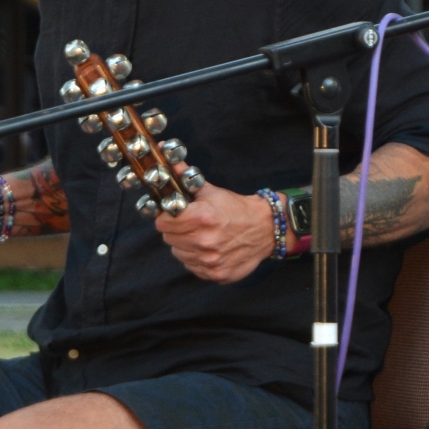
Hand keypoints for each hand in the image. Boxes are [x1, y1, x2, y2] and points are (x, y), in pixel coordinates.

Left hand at [154, 183, 273, 282]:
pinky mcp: (216, 274)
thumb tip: (165, 154)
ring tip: (201, 236)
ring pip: (179, 254)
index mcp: (201, 217)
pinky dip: (197, 259)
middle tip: (190, 225)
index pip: (163, 223)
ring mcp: (210, 260)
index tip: (172, 215)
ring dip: (186, 246)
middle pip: (169, 239)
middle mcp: (204, 241)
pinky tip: (209, 249)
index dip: (165, 217)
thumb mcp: (211, 191)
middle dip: (176, 231)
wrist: (266, 228)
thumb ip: (185, 177)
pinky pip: (193, 267)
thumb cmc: (236, 208)